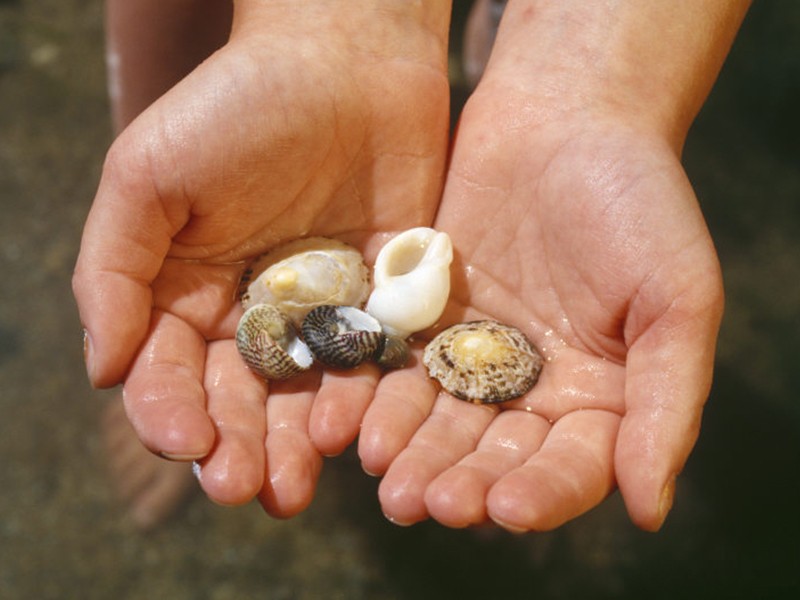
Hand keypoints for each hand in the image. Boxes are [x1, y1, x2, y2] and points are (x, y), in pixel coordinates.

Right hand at [73, 1, 450, 516]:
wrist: (348, 59)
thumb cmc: (238, 104)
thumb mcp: (150, 173)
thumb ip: (114, 270)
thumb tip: (104, 373)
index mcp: (190, 292)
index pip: (172, 372)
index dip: (171, 412)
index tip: (184, 443)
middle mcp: (256, 313)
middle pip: (240, 399)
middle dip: (236, 447)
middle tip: (242, 490)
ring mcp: (323, 312)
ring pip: (304, 396)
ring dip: (295, 445)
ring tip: (291, 488)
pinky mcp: (384, 303)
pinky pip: (371, 363)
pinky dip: (358, 399)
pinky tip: (347, 430)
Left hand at [358, 82, 723, 531]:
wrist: (565, 117)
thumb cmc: (638, 200)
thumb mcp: (678, 297)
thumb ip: (668, 401)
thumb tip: (653, 509)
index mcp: (599, 395)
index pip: (572, 465)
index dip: (542, 492)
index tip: (506, 509)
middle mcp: (532, 386)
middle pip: (494, 453)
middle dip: (459, 480)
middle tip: (421, 504)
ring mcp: (473, 355)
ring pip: (438, 418)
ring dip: (410, 449)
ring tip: (382, 472)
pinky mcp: (425, 320)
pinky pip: (396, 367)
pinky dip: (375, 395)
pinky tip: (350, 421)